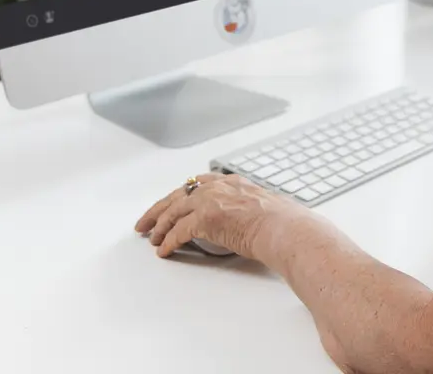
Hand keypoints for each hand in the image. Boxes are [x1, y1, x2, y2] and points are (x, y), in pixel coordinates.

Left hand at [135, 172, 307, 260]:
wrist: (285, 229)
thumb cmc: (283, 223)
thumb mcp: (263, 205)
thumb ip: (248, 208)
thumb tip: (247, 220)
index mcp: (232, 182)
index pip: (198, 184)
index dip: (181, 195)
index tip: (171, 202)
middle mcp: (219, 187)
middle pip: (178, 195)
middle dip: (159, 209)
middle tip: (147, 221)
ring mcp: (210, 201)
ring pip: (173, 211)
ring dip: (159, 226)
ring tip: (151, 237)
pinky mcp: (206, 219)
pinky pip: (179, 232)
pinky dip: (168, 242)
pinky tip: (164, 250)